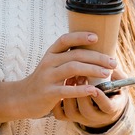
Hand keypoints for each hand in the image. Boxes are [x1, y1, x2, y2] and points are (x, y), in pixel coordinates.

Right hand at [0, 32, 116, 123]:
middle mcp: (48, 62)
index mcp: (50, 53)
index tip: (96, 37)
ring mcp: (47, 77)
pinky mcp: (48, 93)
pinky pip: (67, 89)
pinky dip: (81, 89)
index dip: (80, 36)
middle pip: (75, 55)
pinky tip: (93, 90)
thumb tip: (93, 52)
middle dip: (96, 57)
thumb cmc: (44, 80)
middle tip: (112, 62)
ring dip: (92, 70)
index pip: (65, 39)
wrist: (22, 98)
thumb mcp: (51, 65)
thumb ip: (67, 58)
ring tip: (106, 73)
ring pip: (72, 69)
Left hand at [53, 67, 129, 129]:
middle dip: (82, 95)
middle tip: (80, 78)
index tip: (96, 87)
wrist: (99, 103)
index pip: (107, 106)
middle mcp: (95, 116)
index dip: (101, 98)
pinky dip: (57, 103)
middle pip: (87, 111)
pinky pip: (60, 114)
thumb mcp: (116, 82)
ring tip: (69, 79)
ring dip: (69, 96)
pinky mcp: (68, 117)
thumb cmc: (109, 87)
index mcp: (110, 108)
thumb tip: (116, 66)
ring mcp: (80, 117)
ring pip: (71, 112)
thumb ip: (116, 75)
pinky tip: (60, 87)